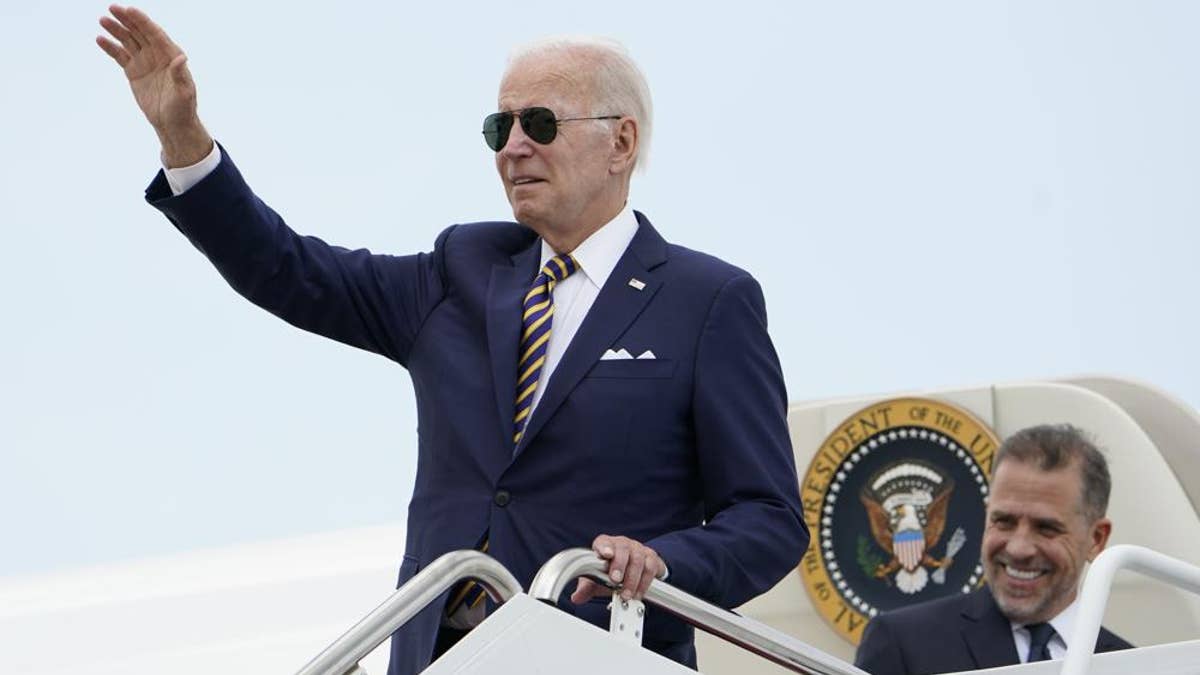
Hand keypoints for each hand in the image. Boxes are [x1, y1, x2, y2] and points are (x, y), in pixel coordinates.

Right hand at [97, 5, 212, 166]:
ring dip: (116, 30)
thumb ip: (181, 75)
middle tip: (112, 8)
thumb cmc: (182, 108)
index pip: (155, 34)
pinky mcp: (134, 72)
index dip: (143, 21)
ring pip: (128, 41)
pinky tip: (100, 39)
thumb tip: (182, 58)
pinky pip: (120, 56)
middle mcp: (157, 56)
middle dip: (127, 20)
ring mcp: (144, 62)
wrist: (172, 123)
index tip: (130, 10)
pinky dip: (110, 47)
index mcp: (171, 56)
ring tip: (103, 20)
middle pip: (140, 33)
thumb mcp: (184, 92)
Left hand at [570, 535, 663, 603]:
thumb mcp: (597, 580)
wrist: (631, 571)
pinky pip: (650, 567)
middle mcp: (622, 544)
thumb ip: (587, 587)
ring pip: (638, 559)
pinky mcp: (651, 557)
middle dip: (619, 565)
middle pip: (622, 549)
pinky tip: (638, 592)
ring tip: (626, 594)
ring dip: (632, 579)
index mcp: (606, 545)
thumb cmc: (611, 572)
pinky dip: (645, 582)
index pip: (604, 541)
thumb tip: (576, 597)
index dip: (605, 547)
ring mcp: (638, 549)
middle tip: (615, 580)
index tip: (605, 555)